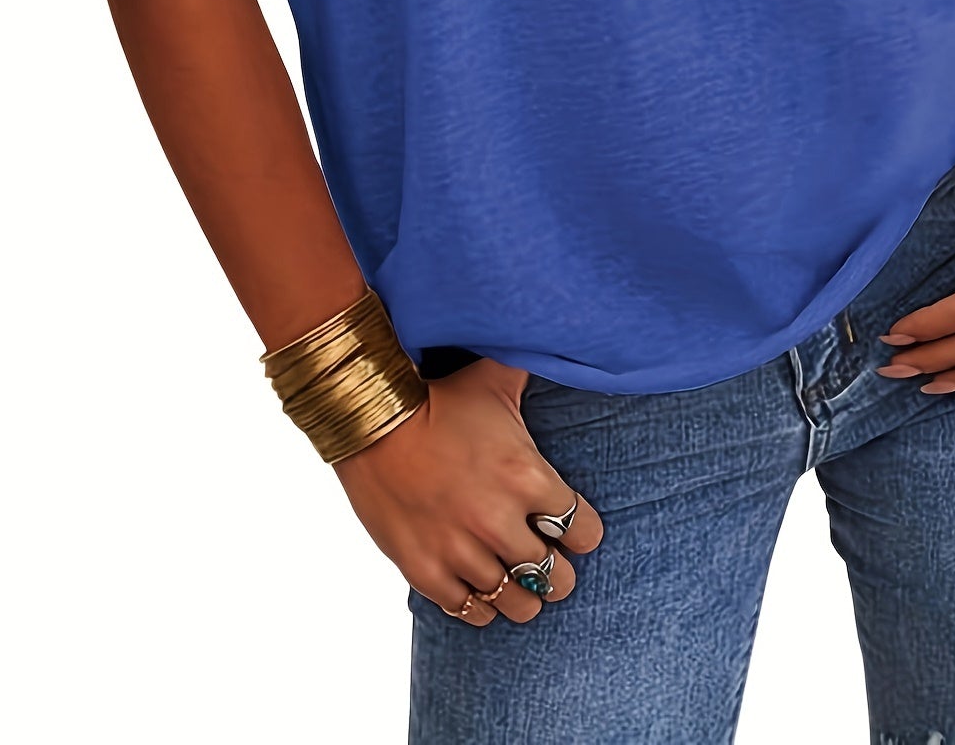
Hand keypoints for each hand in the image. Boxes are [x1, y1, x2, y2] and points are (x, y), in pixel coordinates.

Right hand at [332, 355, 602, 623]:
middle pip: (556, 576)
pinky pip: (470, 610)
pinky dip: (481, 606)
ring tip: (521, 584)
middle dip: (559, 573)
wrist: (371, 420)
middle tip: (550, 563)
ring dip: (523, 594)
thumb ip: (529, 373)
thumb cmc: (438, 398)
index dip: (584, 533)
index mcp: (527, 476)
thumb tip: (551, 344)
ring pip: (517, 602)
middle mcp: (499, 520)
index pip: (583, 530)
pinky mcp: (425, 569)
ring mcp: (461, 549)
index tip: (575, 530)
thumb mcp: (493, 380)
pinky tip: (482, 591)